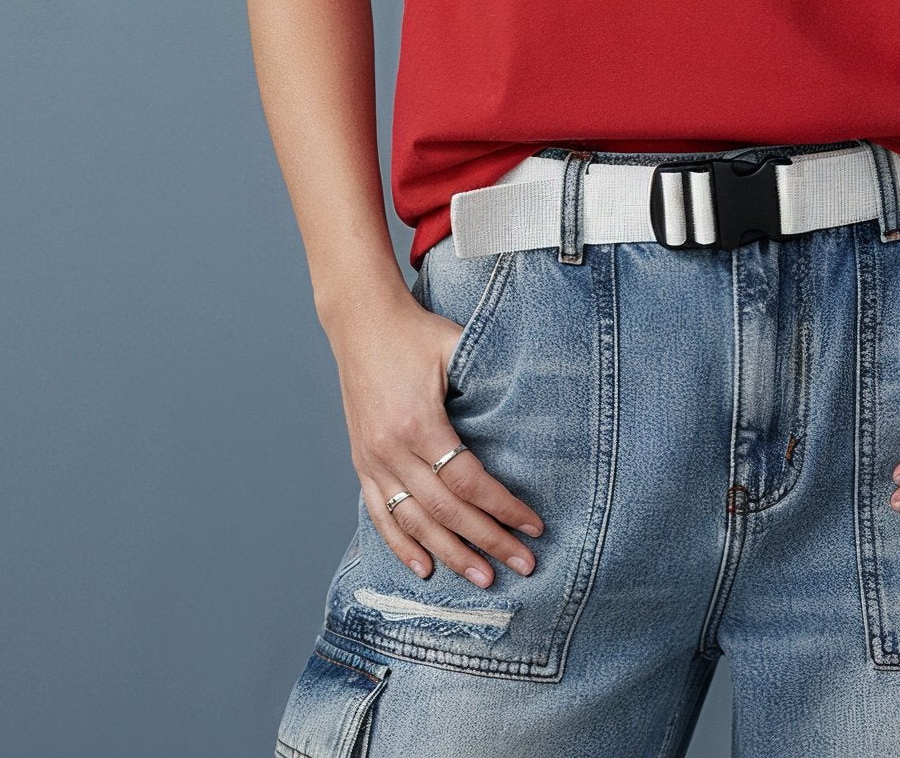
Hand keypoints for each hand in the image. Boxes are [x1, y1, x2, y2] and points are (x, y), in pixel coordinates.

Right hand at [325, 287, 545, 588]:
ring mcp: (372, 459)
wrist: (361, 321)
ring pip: (414, 521)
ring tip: (483, 578)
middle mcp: (391, 448)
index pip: (467, 480)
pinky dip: (401, 545)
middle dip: (487, 541)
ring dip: (450, 554)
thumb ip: (489, 374)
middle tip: (523, 565)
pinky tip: (425, 568)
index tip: (533, 524)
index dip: (502, 506)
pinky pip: (381, 513)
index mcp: (418, 422)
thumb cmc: (416, 332)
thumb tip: (537, 401)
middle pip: (445, 510)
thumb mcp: (456, 345)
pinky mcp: (361, 462)